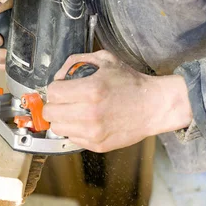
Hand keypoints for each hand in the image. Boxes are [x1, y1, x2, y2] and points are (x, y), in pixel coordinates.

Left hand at [42, 50, 192, 152]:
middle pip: (50, 113)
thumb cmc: (131, 83)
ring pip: (58, 128)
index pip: (53, 92)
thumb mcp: (105, 60)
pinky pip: (72, 138)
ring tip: (74, 111)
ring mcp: (94, 132)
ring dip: (62, 119)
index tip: (62, 88)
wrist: (154, 107)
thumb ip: (76, 62)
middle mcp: (90, 113)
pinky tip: (86, 121)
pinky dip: (75, 130)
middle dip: (54, 105)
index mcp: (91, 90)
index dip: (55, 88)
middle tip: (64, 101)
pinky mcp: (97, 145)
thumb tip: (58, 76)